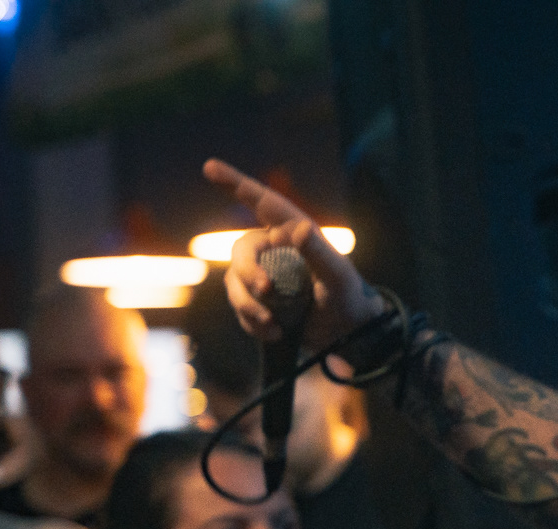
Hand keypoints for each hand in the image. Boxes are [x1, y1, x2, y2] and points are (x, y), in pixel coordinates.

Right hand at [202, 159, 386, 349]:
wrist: (346, 333)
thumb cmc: (347, 297)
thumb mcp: (338, 277)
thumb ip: (319, 252)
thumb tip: (300, 229)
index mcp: (292, 233)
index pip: (262, 203)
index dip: (234, 183)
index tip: (209, 166)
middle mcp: (272, 250)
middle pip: (241, 251)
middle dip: (248, 271)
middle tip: (265, 290)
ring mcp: (262, 276)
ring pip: (235, 283)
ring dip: (249, 305)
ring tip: (273, 325)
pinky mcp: (258, 302)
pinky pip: (241, 309)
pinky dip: (253, 323)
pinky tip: (276, 333)